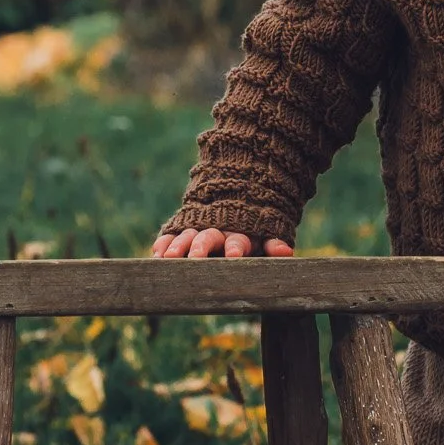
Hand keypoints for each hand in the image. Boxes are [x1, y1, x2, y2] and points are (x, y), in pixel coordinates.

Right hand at [151, 228, 294, 258]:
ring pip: (187, 234)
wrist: (237, 186)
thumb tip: (285, 252)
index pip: (238, 240)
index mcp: (241, 233)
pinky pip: (172, 234)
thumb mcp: (267, 230)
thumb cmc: (254, 223)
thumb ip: (273, 242)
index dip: (236, 248)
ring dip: (179, 245)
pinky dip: (165, 242)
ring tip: (169, 257)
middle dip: (201, 247)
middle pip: (208, 237)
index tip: (233, 256)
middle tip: (194, 258)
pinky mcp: (184, 226)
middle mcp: (218, 229)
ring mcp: (199, 226)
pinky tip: (158, 253)